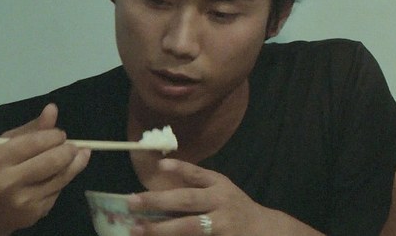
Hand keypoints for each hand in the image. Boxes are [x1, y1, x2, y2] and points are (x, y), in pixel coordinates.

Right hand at [0, 104, 90, 234]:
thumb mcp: (5, 146)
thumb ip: (31, 130)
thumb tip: (53, 109)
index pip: (38, 142)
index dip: (55, 135)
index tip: (59, 135)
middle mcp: (9, 183)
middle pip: (55, 160)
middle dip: (69, 149)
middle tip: (70, 146)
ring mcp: (24, 201)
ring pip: (63, 176)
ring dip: (76, 163)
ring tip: (78, 155)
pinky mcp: (36, 213)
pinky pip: (59, 190)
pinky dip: (63, 180)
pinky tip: (59, 174)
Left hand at [129, 159, 322, 235]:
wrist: (263, 230)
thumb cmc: (235, 208)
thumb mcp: (222, 190)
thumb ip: (197, 185)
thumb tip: (160, 181)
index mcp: (220, 186)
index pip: (198, 174)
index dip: (180, 169)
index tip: (159, 166)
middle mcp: (221, 204)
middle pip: (187, 201)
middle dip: (158, 200)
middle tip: (132, 201)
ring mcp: (221, 225)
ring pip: (188, 227)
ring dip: (160, 228)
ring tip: (137, 229)